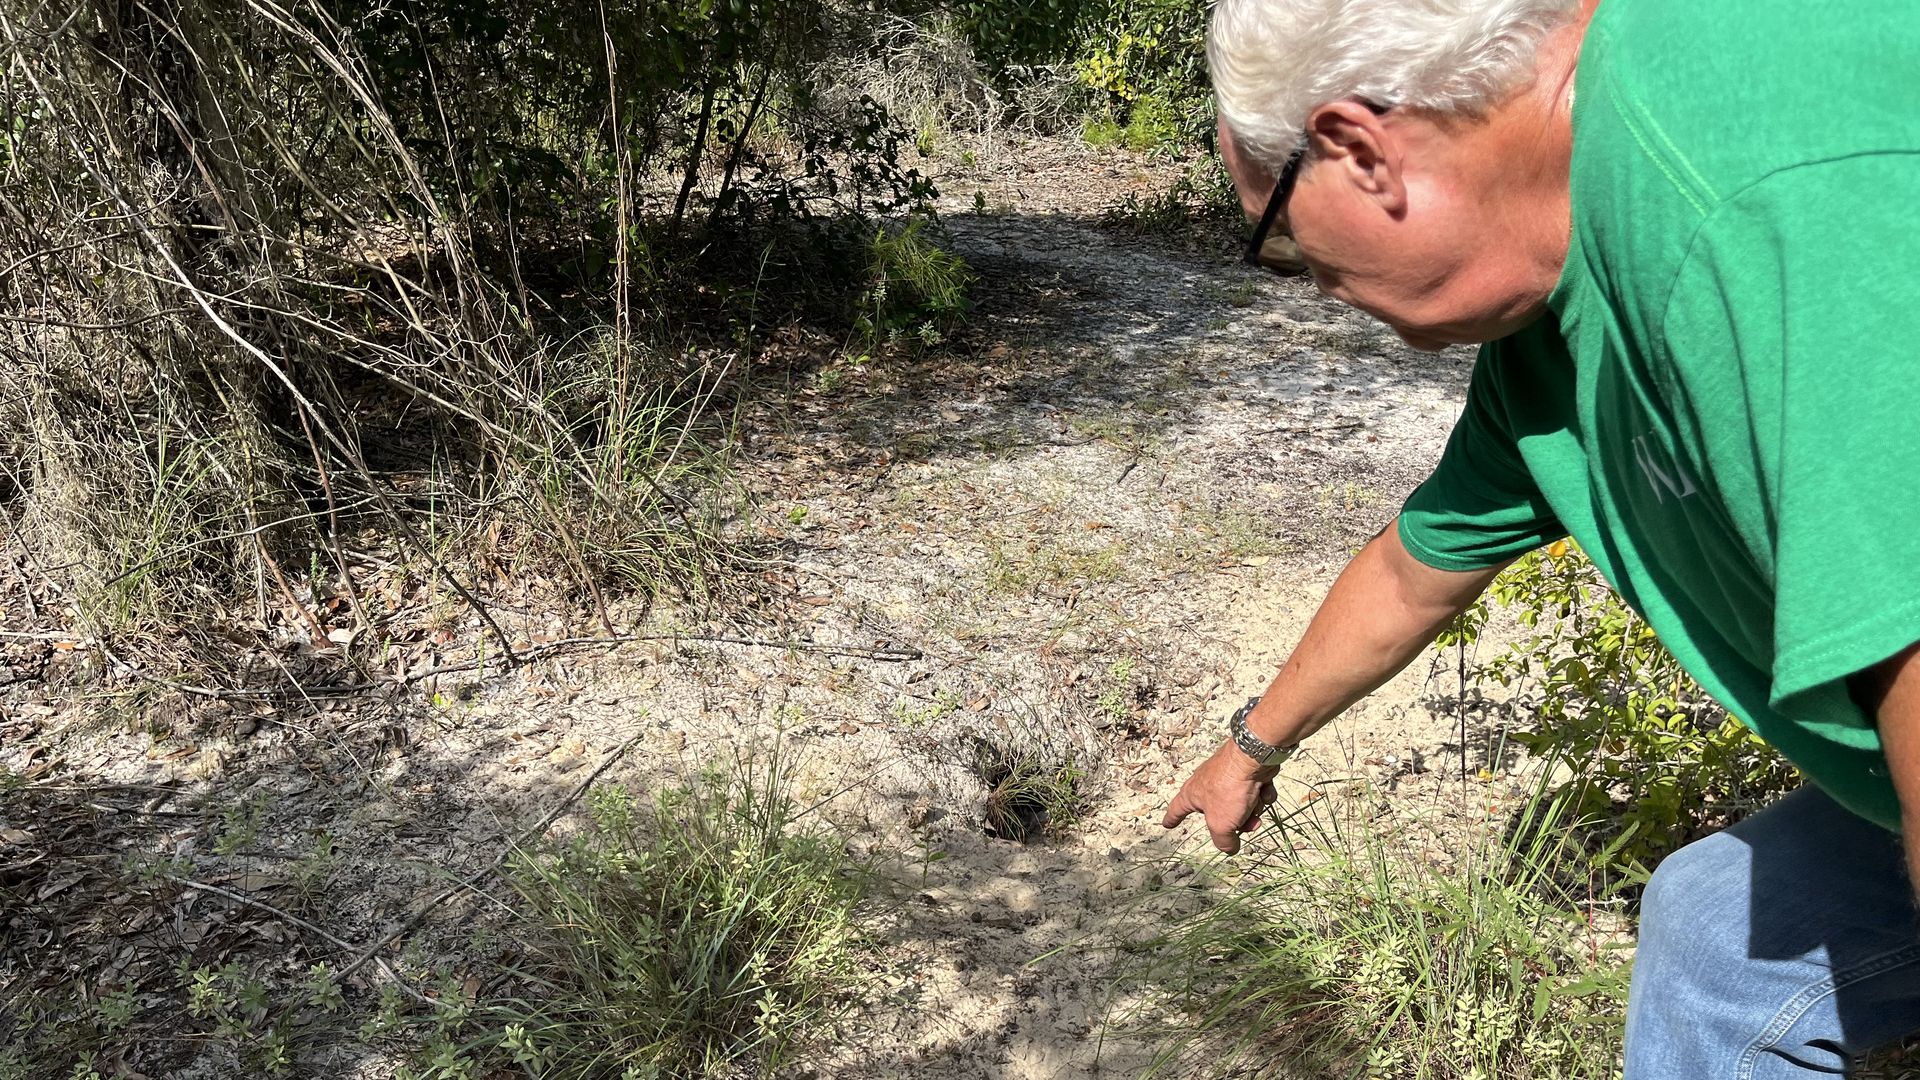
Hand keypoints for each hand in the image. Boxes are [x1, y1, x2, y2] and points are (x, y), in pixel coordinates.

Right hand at [1161, 740, 1279, 853]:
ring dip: (1252, 808)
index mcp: (1192, 795)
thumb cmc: (1229, 789)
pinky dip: (1261, 793)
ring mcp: (1226, 778)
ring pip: (1240, 805)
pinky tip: (1263, 789)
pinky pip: (1254, 792)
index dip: (1172, 819)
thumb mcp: (1221, 824)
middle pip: (1220, 814)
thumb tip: (1230, 848)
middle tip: (1245, 823)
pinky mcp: (1245, 772)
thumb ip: (1224, 842)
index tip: (1167, 824)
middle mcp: (1206, 784)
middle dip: (1237, 822)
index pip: (1177, 810)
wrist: (1252, 759)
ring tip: (1255, 803)